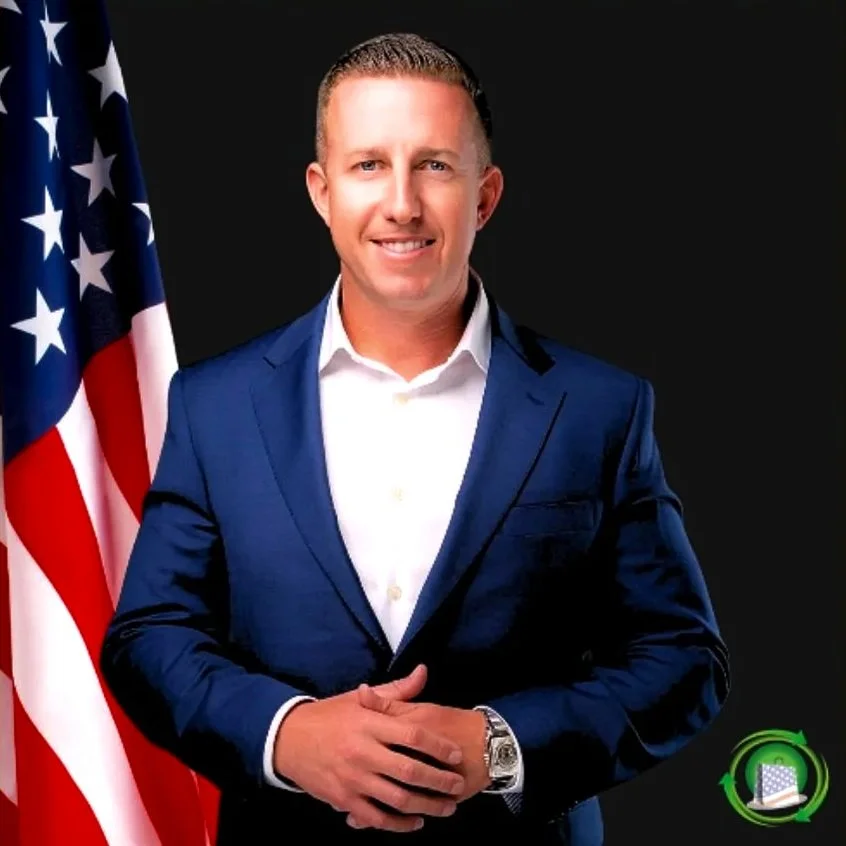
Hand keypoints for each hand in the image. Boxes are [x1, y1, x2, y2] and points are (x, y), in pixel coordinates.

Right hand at [273, 664, 465, 832]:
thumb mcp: (359, 698)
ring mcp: (353, 779)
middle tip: (459, 784)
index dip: (438, 746)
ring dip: (426, 806)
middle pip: (410, 771)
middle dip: (439, 781)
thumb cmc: (329, 716)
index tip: (456, 754)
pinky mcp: (344, 800)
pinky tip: (415, 821)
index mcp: (369, 724)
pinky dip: (398, 824)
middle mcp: (363, 752)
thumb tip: (423, 672)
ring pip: (397, 799)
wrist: (288, 739)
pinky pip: (376, 818)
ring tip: (447, 807)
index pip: (412, 736)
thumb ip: (395, 691)